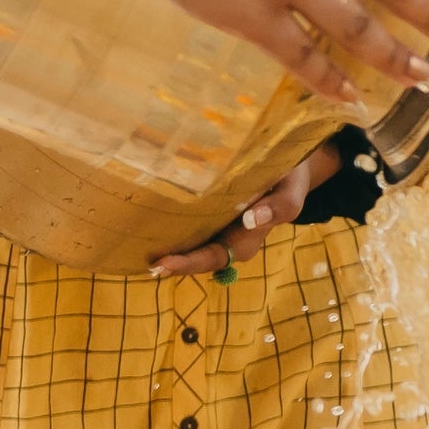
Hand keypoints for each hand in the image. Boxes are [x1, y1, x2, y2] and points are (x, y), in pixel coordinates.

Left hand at [155, 145, 339, 275]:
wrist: (289, 165)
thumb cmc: (288, 179)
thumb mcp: (291, 192)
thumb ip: (279, 207)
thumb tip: (251, 219)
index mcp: (248, 239)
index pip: (215, 256)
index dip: (190, 262)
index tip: (165, 263)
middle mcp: (229, 238)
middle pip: (197, 256)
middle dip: (173, 261)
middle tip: (146, 262)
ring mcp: (218, 226)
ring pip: (191, 242)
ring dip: (167, 246)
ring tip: (137, 246)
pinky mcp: (210, 211)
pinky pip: (189, 223)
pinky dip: (170, 225)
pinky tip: (148, 221)